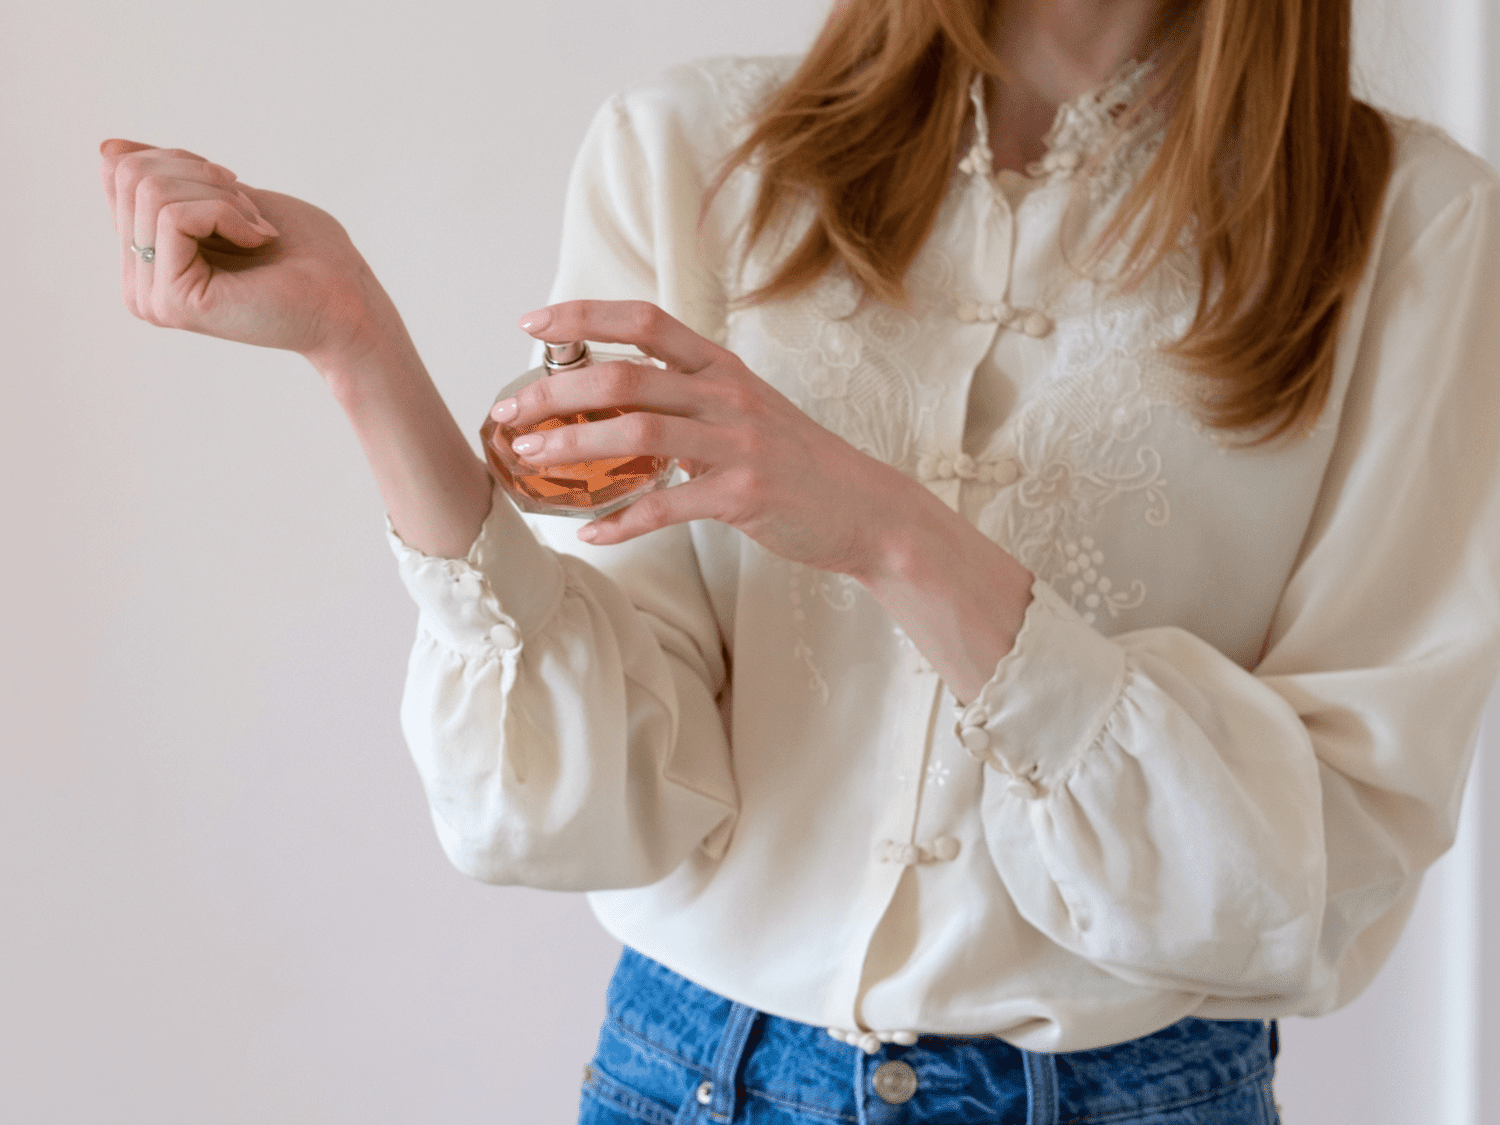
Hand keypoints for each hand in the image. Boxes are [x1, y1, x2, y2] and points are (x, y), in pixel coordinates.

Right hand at [98, 139, 394, 367]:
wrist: (349, 305)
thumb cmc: (307, 256)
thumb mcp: (230, 197)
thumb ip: (170, 178)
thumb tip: (106, 147)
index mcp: (147, 259)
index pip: (121, 172)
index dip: (180, 160)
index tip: (235, 187)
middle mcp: (138, 283)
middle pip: (129, 175)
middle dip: (202, 175)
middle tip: (253, 212)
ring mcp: (149, 297)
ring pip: (149, 190)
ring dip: (220, 195)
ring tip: (258, 230)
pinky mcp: (171, 301)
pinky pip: (174, 216)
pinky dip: (226, 213)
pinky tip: (257, 241)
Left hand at [504, 300, 935, 577]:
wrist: (865, 509)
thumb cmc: (796, 462)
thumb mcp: (743, 411)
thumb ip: (687, 399)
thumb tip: (615, 400)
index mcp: (721, 367)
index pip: (644, 321)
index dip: (583, 316)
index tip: (532, 323)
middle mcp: (726, 395)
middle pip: (624, 376)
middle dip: (555, 391)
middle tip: (510, 413)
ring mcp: (737, 443)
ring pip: (637, 433)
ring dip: (574, 446)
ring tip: (530, 460)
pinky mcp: (743, 493)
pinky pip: (667, 505)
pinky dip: (623, 521)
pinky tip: (590, 533)